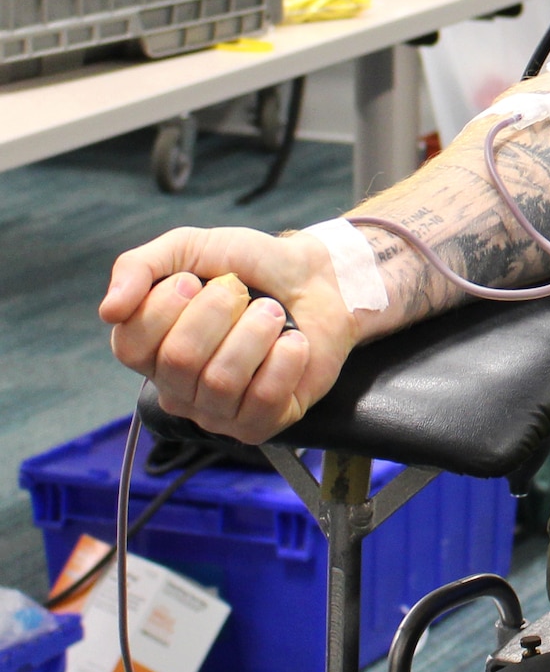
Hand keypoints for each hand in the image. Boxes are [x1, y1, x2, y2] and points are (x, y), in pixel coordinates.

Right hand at [99, 227, 359, 443]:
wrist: (318, 277)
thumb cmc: (251, 268)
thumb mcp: (192, 248)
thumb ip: (140, 266)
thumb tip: (109, 310)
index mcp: (151, 349)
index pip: (130, 345)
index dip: (164, 307)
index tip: (195, 280)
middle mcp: (176, 387)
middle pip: (179, 360)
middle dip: (220, 311)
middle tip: (242, 293)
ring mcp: (215, 410)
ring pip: (221, 381)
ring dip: (257, 331)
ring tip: (272, 314)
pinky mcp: (259, 423)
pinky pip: (263, 400)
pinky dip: (285, 360)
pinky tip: (292, 342)